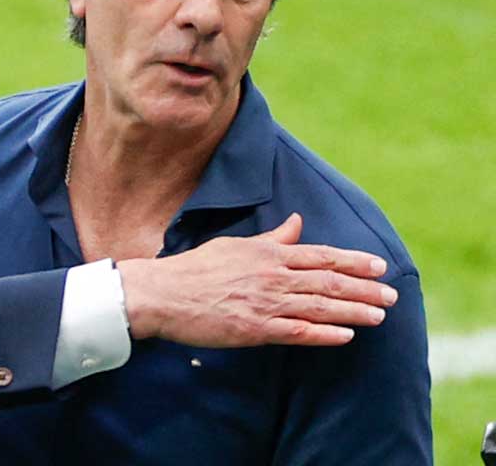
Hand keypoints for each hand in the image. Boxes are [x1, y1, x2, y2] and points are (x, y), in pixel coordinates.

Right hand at [116, 213, 396, 347]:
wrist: (165, 293)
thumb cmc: (196, 268)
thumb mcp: (236, 244)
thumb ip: (271, 238)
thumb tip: (297, 222)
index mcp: (268, 254)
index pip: (321, 256)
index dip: (354, 261)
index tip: (379, 265)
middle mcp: (273, 276)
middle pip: (329, 283)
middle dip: (365, 288)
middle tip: (392, 295)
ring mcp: (266, 304)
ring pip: (321, 307)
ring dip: (355, 311)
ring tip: (380, 315)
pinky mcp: (256, 329)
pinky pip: (300, 332)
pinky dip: (326, 334)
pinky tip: (347, 335)